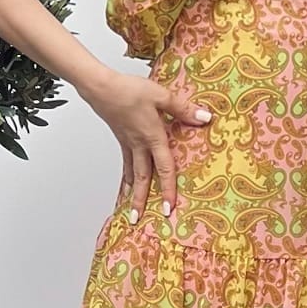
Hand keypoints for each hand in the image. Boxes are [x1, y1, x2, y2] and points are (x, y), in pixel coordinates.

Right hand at [80, 68, 210, 219]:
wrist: (101, 87)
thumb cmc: (128, 90)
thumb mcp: (161, 96)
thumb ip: (183, 109)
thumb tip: (205, 118)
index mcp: (152, 137)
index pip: (164, 169)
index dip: (169, 189)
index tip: (170, 208)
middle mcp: (139, 146)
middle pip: (144, 179)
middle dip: (143, 201)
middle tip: (141, 220)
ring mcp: (128, 144)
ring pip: (133, 174)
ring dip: (133, 193)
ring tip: (132, 209)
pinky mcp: (121, 139)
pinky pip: (126, 163)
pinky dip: (127, 177)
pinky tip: (128, 183)